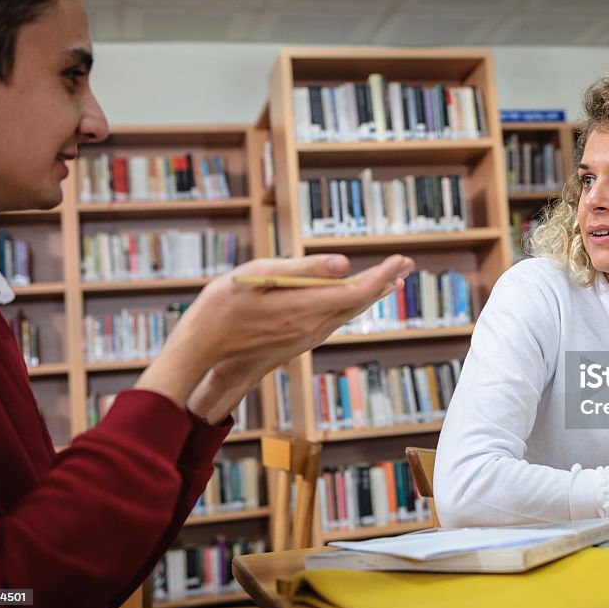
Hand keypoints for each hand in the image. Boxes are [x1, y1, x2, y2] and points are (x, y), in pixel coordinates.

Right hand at [138, 253, 413, 413]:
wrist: (202, 348)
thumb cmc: (222, 306)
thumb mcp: (260, 275)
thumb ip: (305, 270)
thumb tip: (345, 264)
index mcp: (304, 309)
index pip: (356, 292)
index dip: (382, 275)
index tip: (399, 258)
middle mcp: (311, 328)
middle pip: (358, 303)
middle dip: (385, 281)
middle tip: (406, 262)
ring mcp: (305, 337)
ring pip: (348, 313)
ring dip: (372, 293)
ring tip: (393, 277)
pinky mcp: (298, 341)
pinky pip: (335, 320)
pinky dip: (352, 304)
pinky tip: (357, 296)